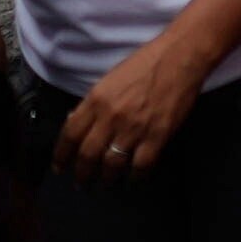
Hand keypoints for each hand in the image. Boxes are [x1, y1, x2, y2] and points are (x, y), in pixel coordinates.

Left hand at [68, 28, 210, 170]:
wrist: (181, 57)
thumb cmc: (144, 63)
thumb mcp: (110, 79)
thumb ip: (93, 103)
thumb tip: (76, 123)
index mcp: (96, 100)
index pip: (69, 134)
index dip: (61, 155)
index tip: (60, 167)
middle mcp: (111, 117)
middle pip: (88, 155)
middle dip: (81, 174)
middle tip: (81, 184)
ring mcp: (134, 128)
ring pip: (112, 165)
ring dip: (106, 179)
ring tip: (105, 184)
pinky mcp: (157, 135)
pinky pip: (141, 165)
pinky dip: (135, 177)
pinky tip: (133, 178)